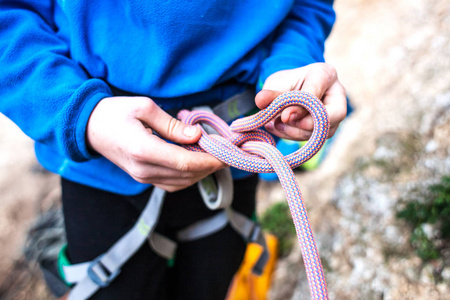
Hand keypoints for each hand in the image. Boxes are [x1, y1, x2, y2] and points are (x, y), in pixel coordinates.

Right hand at [86, 96, 225, 191]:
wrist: (88, 127)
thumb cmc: (114, 112)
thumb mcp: (144, 107)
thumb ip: (172, 125)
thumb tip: (197, 136)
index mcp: (143, 150)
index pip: (185, 162)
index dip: (210, 160)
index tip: (228, 153)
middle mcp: (143, 169)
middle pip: (186, 175)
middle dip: (211, 166)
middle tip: (227, 153)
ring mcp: (142, 177)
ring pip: (181, 183)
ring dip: (201, 172)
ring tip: (215, 157)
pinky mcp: (142, 178)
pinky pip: (171, 183)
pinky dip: (188, 176)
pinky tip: (197, 163)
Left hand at [255, 63, 346, 140]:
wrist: (290, 92)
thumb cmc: (287, 84)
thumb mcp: (277, 83)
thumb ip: (271, 92)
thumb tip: (260, 101)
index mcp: (325, 74)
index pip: (317, 90)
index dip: (302, 106)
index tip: (284, 116)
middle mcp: (336, 95)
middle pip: (336, 114)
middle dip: (308, 123)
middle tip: (284, 121)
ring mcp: (335, 116)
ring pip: (323, 131)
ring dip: (296, 132)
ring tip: (275, 124)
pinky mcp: (326, 131)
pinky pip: (314, 140)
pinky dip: (293, 136)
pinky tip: (276, 128)